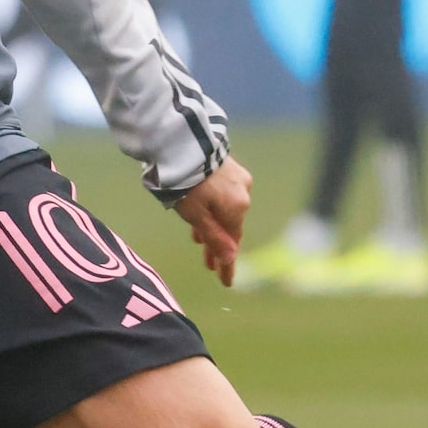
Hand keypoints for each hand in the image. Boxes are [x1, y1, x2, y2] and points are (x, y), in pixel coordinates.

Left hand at [174, 156, 252, 287]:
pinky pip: (223, 195)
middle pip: (229, 226)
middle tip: (207, 265)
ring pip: (225, 210)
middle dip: (217, 246)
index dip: (228, 264)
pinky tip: (203, 212)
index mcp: (237, 209)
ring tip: (197, 240)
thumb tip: (231, 258)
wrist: (184, 145)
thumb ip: (214, 238)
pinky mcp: (229, 167)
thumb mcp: (196, 216)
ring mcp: (238, 179)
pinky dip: (213, 208)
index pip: (233, 243)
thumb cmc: (186, 184)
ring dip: (213, 226)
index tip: (226, 282)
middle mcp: (243, 194)